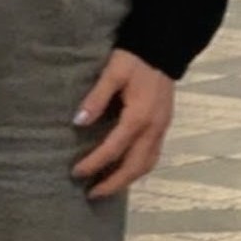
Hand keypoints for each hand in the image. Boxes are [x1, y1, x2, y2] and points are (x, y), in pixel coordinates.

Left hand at [70, 50, 174, 198]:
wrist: (163, 47)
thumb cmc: (135, 58)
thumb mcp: (113, 72)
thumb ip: (96, 98)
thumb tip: (78, 122)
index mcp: (139, 117)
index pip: (113, 149)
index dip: (94, 163)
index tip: (76, 173)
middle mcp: (153, 128)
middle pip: (134, 167)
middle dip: (113, 183)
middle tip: (92, 193)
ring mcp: (162, 128)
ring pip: (147, 164)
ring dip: (127, 180)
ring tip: (107, 186)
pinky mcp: (164, 125)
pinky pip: (153, 155)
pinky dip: (138, 168)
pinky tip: (126, 169)